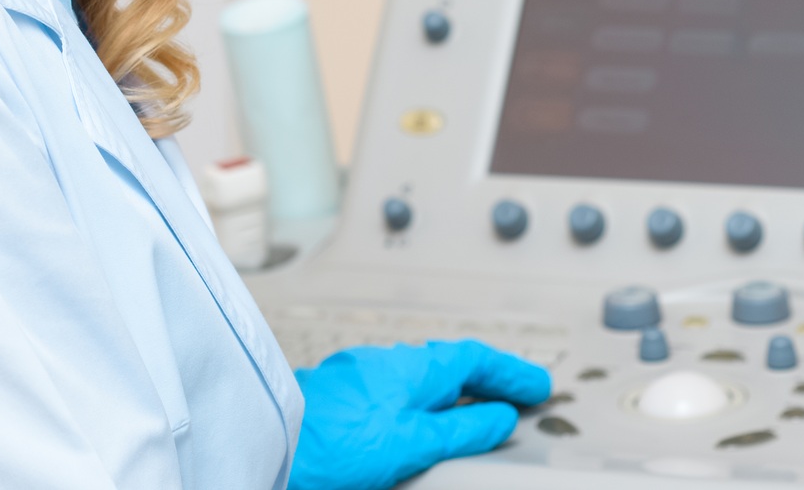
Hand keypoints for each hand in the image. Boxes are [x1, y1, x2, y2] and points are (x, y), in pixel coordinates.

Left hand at [288, 340, 552, 489]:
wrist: (265, 444)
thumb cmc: (329, 443)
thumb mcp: (410, 443)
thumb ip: (458, 431)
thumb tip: (498, 418)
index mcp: (412, 368)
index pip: (474, 360)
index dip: (510, 373)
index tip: (538, 387)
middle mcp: (387, 364)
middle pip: (450, 365)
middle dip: (488, 380)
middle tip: (519, 397)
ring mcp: (361, 378)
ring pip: (423, 378)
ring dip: (457, 392)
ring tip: (478, 411)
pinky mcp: (341, 398)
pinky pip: (399, 391)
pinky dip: (426, 403)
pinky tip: (421, 422)